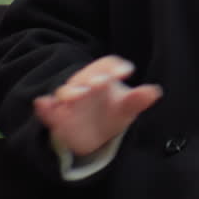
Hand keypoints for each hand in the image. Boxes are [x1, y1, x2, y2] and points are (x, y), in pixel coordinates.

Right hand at [33, 55, 162, 156]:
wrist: (92, 133)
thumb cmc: (113, 113)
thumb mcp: (126, 108)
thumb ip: (138, 100)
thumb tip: (155, 92)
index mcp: (103, 77)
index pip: (107, 65)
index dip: (115, 67)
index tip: (125, 72)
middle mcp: (84, 84)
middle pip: (84, 76)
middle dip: (89, 78)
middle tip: (98, 83)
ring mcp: (69, 100)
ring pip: (66, 91)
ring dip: (69, 92)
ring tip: (73, 96)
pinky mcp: (57, 116)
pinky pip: (48, 110)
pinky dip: (45, 107)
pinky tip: (43, 104)